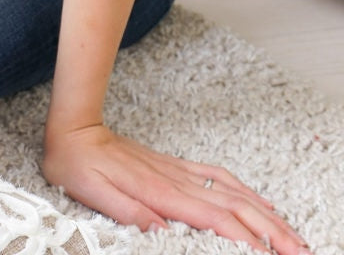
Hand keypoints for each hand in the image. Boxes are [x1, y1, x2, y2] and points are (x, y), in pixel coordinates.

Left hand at [42, 123, 310, 253]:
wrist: (73, 130)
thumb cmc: (77, 164)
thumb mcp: (92, 193)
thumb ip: (128, 212)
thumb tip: (161, 230)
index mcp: (158, 191)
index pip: (212, 218)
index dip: (243, 238)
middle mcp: (175, 180)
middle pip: (234, 207)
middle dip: (270, 231)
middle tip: (298, 251)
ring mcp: (178, 171)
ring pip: (233, 193)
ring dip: (265, 214)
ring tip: (291, 235)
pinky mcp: (175, 166)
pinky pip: (219, 177)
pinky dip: (245, 191)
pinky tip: (259, 202)